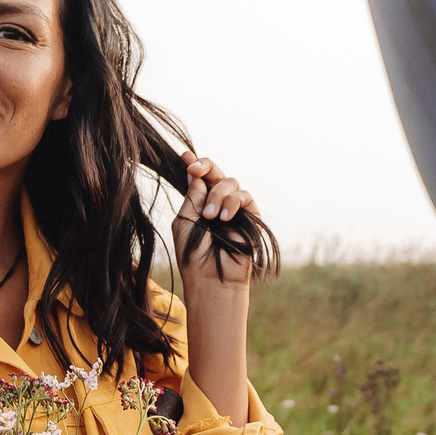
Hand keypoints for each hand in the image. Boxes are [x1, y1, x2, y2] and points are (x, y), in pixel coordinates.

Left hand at [170, 151, 256, 291]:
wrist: (211, 278)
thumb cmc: (193, 254)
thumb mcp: (185, 220)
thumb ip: (192, 197)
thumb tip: (197, 175)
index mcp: (200, 204)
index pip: (199, 179)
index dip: (194, 165)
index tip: (184, 156)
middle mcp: (218, 204)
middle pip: (216, 174)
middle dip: (206, 167)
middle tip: (194, 169)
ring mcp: (235, 210)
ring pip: (230, 183)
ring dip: (218, 195)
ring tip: (210, 216)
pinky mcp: (251, 217)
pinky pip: (245, 197)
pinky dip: (233, 202)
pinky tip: (224, 217)